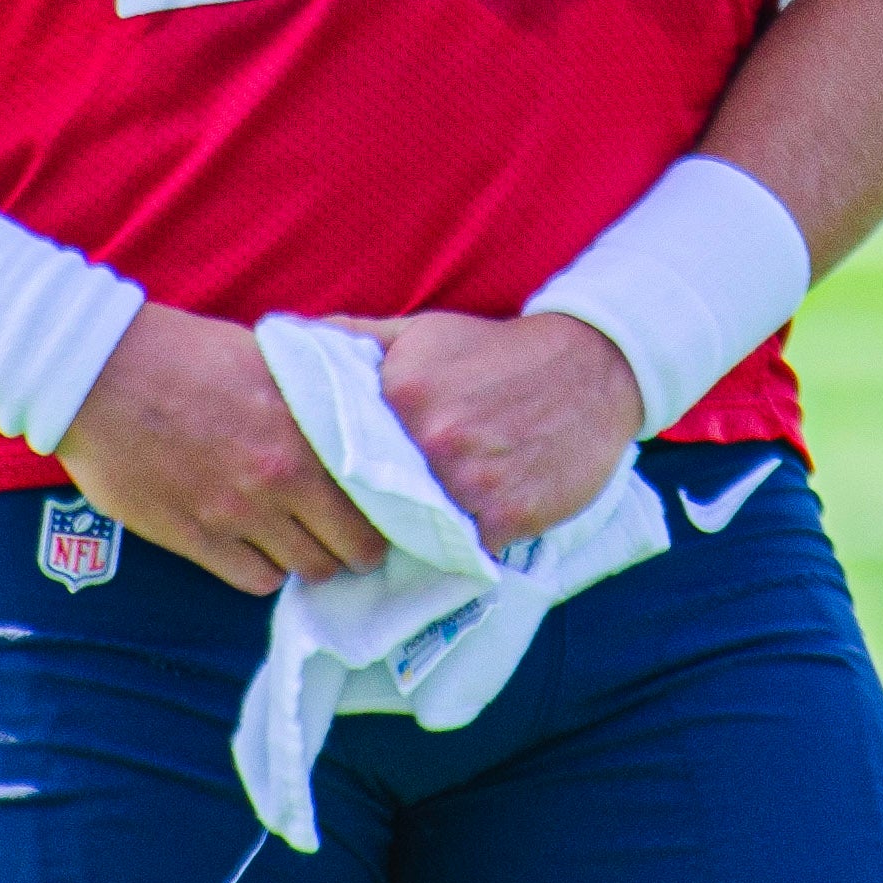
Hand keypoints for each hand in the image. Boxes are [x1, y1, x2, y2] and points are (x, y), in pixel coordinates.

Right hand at [54, 306, 386, 595]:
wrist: (102, 373)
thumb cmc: (186, 353)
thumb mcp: (271, 354)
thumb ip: (319, 384)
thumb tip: (366, 389)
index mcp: (305, 429)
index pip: (375, 498)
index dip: (385, 513)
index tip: (382, 513)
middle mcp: (280, 477)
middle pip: (349, 548)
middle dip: (356, 549)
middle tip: (348, 540)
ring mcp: (236, 512)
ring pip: (305, 570)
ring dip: (311, 561)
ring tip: (303, 544)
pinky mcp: (195, 537)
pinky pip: (255, 580)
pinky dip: (266, 571)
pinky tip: (260, 549)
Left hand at [333, 311, 641, 555]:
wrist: (592, 367)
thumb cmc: (496, 352)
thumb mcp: (422, 331)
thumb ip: (354, 339)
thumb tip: (289, 341)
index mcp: (401, 391)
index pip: (343, 454)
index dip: (338, 474)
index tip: (344, 481)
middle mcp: (431, 438)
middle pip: (375, 498)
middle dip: (375, 507)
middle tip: (379, 511)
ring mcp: (470, 481)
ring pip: (415, 531)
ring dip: (415, 531)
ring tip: (421, 521)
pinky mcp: (506, 516)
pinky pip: (462, 550)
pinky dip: (459, 545)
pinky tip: (465, 526)